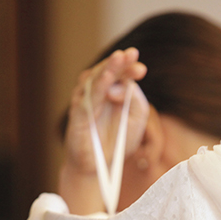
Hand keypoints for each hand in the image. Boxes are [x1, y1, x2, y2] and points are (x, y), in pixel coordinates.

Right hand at [63, 47, 149, 178]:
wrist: (101, 165)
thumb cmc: (119, 141)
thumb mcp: (136, 120)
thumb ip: (135, 101)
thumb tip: (120, 85)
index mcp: (115, 91)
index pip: (122, 73)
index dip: (130, 67)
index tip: (141, 68)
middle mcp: (99, 91)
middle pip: (108, 70)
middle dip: (120, 62)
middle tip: (130, 54)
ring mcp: (87, 99)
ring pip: (95, 78)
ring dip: (108, 68)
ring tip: (118, 59)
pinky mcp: (78, 111)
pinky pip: (88, 96)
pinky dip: (98, 86)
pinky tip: (106, 78)